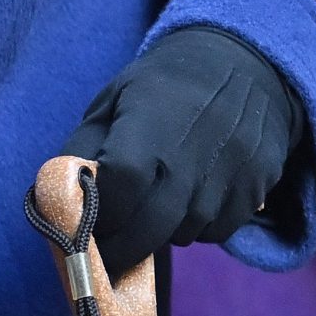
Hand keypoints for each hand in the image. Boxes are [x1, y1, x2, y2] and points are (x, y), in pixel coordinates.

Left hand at [63, 25, 304, 276]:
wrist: (247, 65)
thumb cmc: (166, 87)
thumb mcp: (116, 100)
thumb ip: (84, 150)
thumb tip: (59, 202)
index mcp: (153, 123)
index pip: (121, 188)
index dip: (100, 217)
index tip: (87, 229)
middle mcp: (195, 153)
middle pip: (151, 229)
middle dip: (123, 248)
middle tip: (108, 251)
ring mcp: (231, 174)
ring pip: (184, 235)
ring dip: (164, 232)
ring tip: (160, 202)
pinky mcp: (256, 189)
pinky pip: (217, 232)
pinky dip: (198, 227)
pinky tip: (194, 197)